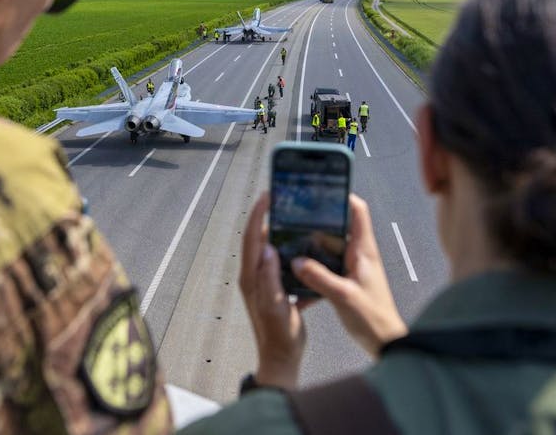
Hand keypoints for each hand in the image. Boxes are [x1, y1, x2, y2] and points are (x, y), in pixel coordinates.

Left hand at [239, 193, 312, 389]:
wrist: (282, 359)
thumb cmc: (279, 336)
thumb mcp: (276, 306)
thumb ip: (270, 278)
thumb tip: (267, 249)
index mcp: (252, 277)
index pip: (252, 238)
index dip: (258, 215)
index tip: (267, 196)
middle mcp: (254, 276)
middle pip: (258, 239)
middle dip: (268, 217)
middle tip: (283, 201)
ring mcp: (263, 282)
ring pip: (269, 249)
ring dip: (280, 233)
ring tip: (295, 218)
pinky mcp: (274, 289)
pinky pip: (279, 264)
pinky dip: (288, 252)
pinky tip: (304, 249)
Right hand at [292, 194, 407, 356]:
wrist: (386, 344)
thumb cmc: (374, 319)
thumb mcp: (343, 296)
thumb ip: (319, 277)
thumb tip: (295, 261)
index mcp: (364, 250)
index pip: (358, 211)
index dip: (342, 196)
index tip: (321, 191)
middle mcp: (359, 255)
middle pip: (337, 228)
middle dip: (316, 223)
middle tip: (294, 219)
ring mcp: (352, 269)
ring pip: (328, 250)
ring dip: (311, 249)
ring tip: (290, 247)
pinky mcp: (346, 283)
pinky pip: (325, 270)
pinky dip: (312, 273)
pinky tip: (297, 282)